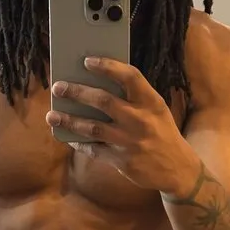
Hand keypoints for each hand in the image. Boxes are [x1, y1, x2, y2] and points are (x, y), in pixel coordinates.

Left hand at [45, 56, 197, 196]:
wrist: (176, 168)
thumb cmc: (161, 132)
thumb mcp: (156, 110)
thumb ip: (134, 97)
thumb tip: (97, 83)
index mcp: (151, 102)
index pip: (130, 77)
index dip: (108, 66)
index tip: (87, 61)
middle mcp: (140, 120)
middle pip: (103, 101)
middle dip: (77, 92)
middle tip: (58, 87)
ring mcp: (129, 142)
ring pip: (92, 127)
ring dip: (69, 120)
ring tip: (52, 115)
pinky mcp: (122, 161)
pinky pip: (94, 149)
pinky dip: (78, 142)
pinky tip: (67, 136)